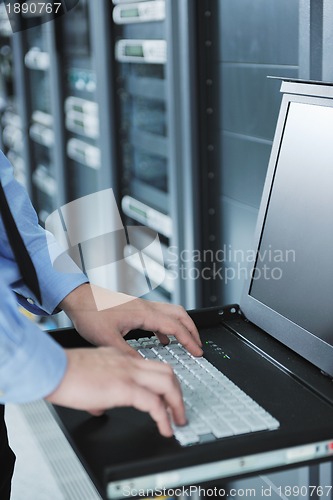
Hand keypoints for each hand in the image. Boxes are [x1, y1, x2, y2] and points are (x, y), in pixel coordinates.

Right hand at [46, 346, 185, 436]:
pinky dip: (164, 417)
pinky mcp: (124, 388)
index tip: (167, 397)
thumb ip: (99, 391)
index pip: (152, 367)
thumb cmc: (64, 373)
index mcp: (120, 358)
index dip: (164, 383)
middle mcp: (129, 362)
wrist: (53, 369)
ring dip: (177, 404)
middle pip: (167, 371)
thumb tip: (100, 408)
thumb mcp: (89, 378)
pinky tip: (165, 428)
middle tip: (179, 410)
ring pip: (167, 382)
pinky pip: (154, 403)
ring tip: (177, 420)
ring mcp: (128, 373)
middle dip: (178, 392)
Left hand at [60, 284, 202, 356]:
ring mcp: (141, 306)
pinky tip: (162, 339)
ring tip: (186, 342)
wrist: (78, 298)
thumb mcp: (108, 339)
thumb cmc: (90, 313)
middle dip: (192, 330)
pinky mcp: (134, 308)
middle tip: (198, 345)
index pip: (175, 326)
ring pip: (170, 313)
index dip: (189, 340)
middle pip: (179, 314)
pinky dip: (166, 327)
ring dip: (181, 327)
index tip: (198, 351)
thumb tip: (143, 368)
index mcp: (143, 314)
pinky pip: (158, 316)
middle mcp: (145, 307)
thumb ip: (127, 354)